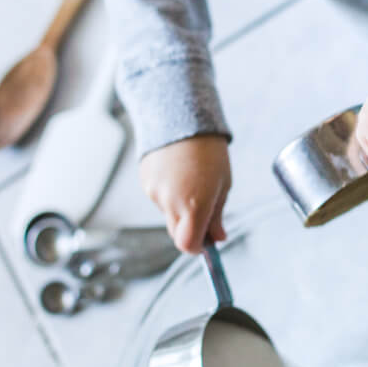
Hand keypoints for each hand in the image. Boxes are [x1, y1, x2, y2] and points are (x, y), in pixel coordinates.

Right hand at [139, 134, 231, 254]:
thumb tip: (218, 238)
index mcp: (194, 204)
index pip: (188, 245)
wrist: (182, 119)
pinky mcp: (145, 182)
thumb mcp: (222, 184)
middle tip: (204, 210)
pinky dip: (168, 193)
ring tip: (191, 179)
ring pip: (168, 214)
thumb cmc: (209, 152)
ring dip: (179, 206)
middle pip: (177, 233)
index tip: (206, 242)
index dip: (197, 247)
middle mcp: (171, 202)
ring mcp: (154, 192)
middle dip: (190, 229)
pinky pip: (158, 198)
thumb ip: (217, 216)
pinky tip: (177, 173)